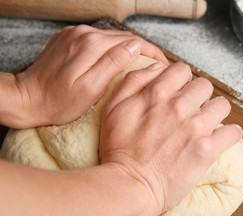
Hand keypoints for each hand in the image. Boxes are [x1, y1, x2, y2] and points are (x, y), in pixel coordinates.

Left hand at [14, 25, 167, 127]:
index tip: (163, 65)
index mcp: (91, 45)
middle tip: (157, 67)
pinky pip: (97, 40)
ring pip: (111, 38)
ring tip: (141, 64)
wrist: (27, 98)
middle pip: (123, 38)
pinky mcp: (69, 39)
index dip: (152, 53)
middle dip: (143, 51)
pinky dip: (111, 48)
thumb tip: (134, 48)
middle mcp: (83, 34)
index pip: (132, 43)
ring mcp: (75, 35)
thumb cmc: (58, 101)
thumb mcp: (90, 89)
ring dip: (128, 49)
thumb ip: (113, 64)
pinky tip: (117, 60)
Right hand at [99, 62, 242, 214]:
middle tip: (191, 110)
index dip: (182, 80)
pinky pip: (233, 132)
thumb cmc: (118, 149)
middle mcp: (180, 105)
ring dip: (215, 112)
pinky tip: (221, 138)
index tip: (179, 92)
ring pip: (222, 105)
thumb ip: (134, 80)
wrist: (129, 185)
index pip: (183, 70)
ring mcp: (196, 127)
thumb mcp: (113, 107)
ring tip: (206, 123)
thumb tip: (157, 66)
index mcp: (158, 92)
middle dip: (199, 95)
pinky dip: (229, 134)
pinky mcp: (208, 149)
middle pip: (205, 85)